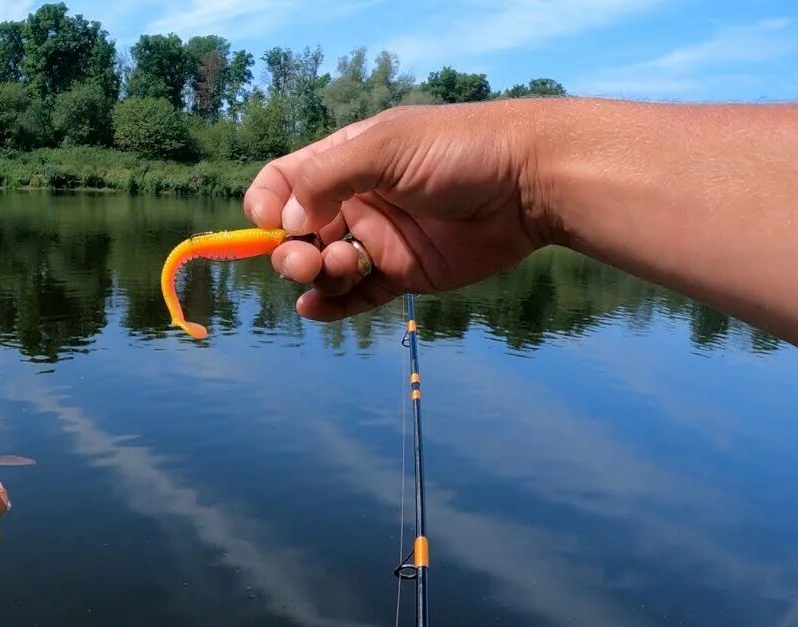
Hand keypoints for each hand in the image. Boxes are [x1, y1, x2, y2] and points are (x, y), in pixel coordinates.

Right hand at [243, 101, 551, 320]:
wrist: (531, 183)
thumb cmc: (460, 150)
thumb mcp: (385, 147)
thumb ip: (327, 178)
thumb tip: (285, 221)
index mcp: (346, 160)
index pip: (284, 182)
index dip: (266, 204)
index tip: (269, 223)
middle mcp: (356, 200)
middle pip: (297, 232)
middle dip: (290, 250)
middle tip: (306, 260)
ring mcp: (380, 240)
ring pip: (325, 267)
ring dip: (315, 275)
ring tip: (340, 268)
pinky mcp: (405, 274)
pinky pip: (356, 296)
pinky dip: (331, 305)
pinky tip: (314, 308)